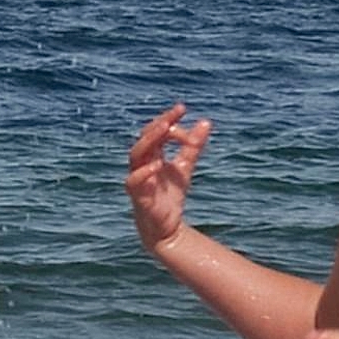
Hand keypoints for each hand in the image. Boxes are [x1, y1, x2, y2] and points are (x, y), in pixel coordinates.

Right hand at [124, 104, 211, 253]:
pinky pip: (133, 181)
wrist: (168, 228)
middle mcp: (142, 164)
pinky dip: (144, 172)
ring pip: (136, 155)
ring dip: (149, 141)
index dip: (167, 119)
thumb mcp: (185, 167)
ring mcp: (138, 179)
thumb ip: (193, 146)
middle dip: (158, 125)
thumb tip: (206, 122)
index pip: (155, 131)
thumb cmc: (170, 196)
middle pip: (144, 139)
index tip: (182, 110)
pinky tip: (158, 164)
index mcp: (152, 155)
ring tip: (165, 130)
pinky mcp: (138, 196)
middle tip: (174, 115)